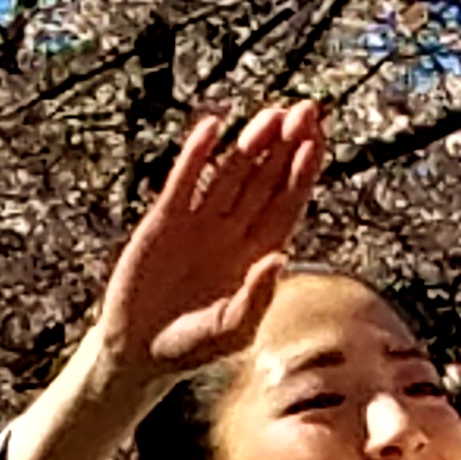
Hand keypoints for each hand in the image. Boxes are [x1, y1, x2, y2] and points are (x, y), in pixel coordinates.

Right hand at [91, 105, 325, 382]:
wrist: (141, 350)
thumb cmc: (194, 346)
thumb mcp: (232, 331)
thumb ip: (257, 297)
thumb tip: (279, 259)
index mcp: (260, 254)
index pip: (288, 203)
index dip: (304, 171)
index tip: (319, 140)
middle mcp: (235, 231)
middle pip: (267, 178)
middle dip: (287, 145)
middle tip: (306, 109)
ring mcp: (200, 222)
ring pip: (231, 173)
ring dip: (251, 143)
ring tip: (272, 113)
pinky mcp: (165, 220)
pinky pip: (184, 180)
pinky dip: (197, 154)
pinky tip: (212, 126)